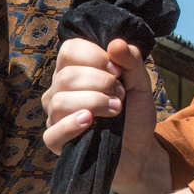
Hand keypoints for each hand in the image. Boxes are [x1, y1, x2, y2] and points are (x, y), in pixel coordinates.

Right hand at [43, 37, 168, 193]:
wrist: (140, 149)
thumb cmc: (134, 114)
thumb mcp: (141, 83)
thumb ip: (131, 61)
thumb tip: (116, 43)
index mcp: (74, 71)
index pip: (70, 50)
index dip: (94, 56)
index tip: (117, 70)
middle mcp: (59, 91)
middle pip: (67, 76)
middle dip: (100, 83)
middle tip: (121, 95)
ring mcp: (55, 116)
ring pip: (60, 102)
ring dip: (93, 102)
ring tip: (115, 110)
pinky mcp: (56, 141)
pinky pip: (52, 132)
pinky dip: (71, 125)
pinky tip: (89, 122)